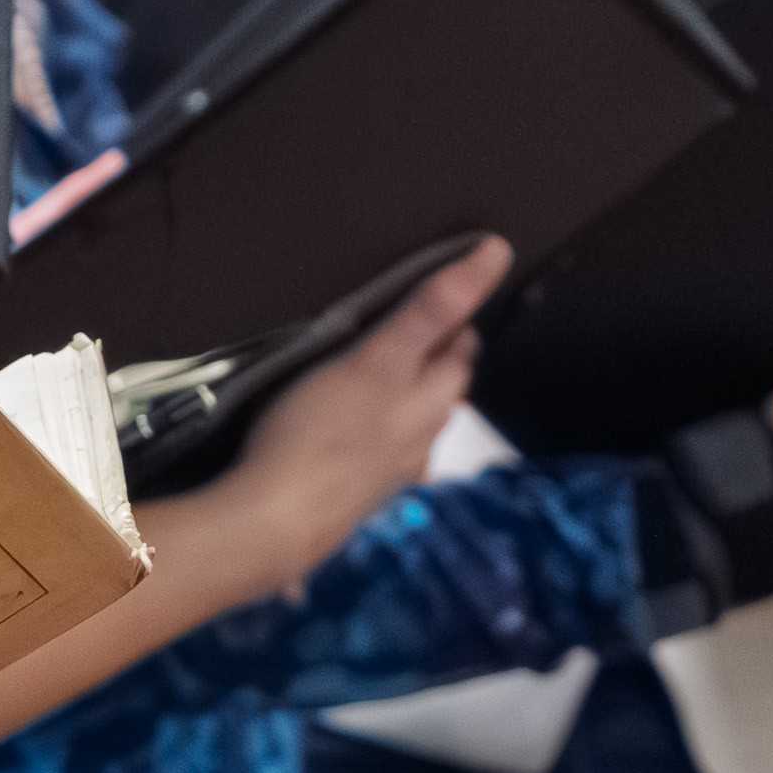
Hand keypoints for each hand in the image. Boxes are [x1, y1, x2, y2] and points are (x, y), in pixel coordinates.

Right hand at [207, 237, 502, 574]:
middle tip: (400, 329)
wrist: (274, 520)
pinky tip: (347, 442)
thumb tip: (498, 252)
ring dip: (403, 405)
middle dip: (434, 363)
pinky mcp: (355, 499)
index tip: (434, 295)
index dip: (454, 321)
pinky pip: (376, 461)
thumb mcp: (376, 358)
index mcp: (429, 403)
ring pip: (411, 430)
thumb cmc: (321, 430)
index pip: (460, 352)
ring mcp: (389, 475)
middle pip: (441, 394)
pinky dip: (372, 442)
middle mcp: (420, 441)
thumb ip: (431, 310)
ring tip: (372, 380)